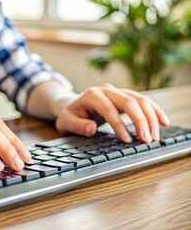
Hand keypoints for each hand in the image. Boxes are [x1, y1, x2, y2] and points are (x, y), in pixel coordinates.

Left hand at [55, 83, 169, 142]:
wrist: (72, 105)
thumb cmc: (69, 115)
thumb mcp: (65, 122)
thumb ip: (77, 126)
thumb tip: (91, 128)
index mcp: (91, 95)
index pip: (108, 108)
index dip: (119, 124)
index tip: (127, 139)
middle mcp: (107, 90)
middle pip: (128, 101)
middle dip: (140, 121)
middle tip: (147, 140)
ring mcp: (118, 91)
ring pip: (140, 100)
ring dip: (151, 118)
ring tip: (155, 136)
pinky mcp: (127, 96)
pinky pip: (144, 101)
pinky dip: (155, 111)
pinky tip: (163, 122)